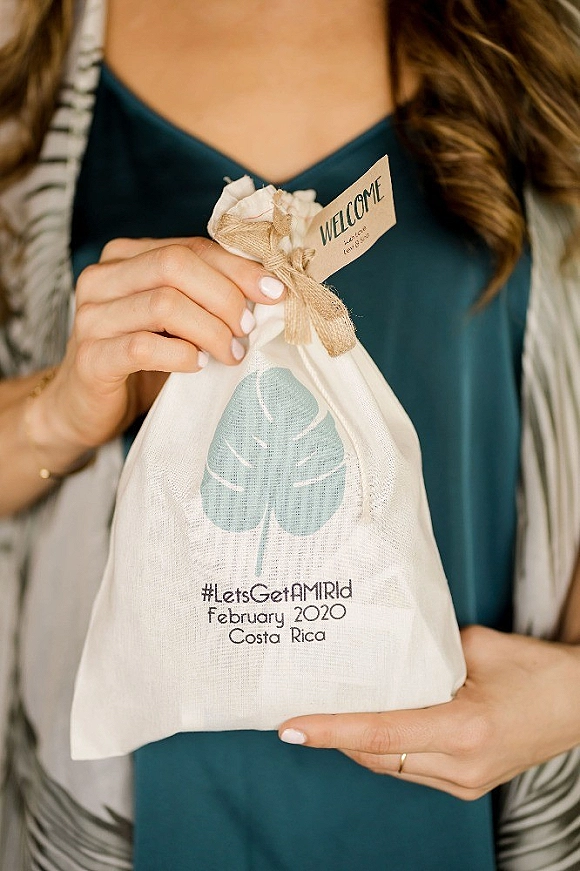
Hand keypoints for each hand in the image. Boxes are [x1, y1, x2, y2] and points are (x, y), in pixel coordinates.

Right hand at [32, 236, 284, 464]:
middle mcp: (101, 279)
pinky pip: (142, 348)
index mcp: (124, 257)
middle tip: (247, 328)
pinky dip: (180, 355)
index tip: (274, 292)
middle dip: (224, 296)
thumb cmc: (141, 359)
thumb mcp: (174, 319)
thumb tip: (268, 290)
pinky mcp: (90, 358)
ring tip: (232, 353)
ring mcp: (91, 318)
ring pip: (163, 304)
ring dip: (210, 330)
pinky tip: (198, 366)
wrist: (86, 407)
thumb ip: (204, 295)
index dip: (237, 268)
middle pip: (175, 265)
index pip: (189, 247)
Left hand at [278, 626, 579, 799]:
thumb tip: (384, 650)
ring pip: (389, 766)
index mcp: (463, 728)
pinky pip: (409, 768)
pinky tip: (375, 720)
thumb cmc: (535, 670)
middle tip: (303, 706)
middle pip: (375, 755)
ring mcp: (465, 782)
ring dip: (359, 742)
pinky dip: (386, 748)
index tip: (291, 727)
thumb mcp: (478, 647)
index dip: (330, 730)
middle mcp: (460, 765)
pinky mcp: (468, 785)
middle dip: (336, 734)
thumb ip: (427, 652)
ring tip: (333, 710)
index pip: (379, 733)